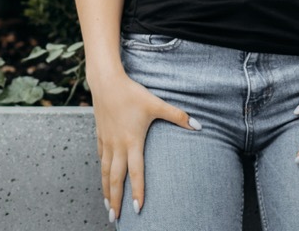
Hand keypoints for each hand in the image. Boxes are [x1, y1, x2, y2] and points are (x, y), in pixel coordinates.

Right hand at [92, 71, 201, 222]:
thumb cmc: (132, 93)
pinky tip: (104, 176)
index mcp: (132, 142)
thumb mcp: (156, 103)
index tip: (138, 209)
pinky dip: (102, 170)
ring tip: (107, 206)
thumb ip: (177, 116)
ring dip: (106, 190)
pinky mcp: (100, 135)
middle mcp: (117, 146)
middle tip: (115, 218)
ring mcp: (107, 141)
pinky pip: (101, 157)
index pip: (136, 173)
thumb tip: (198, 125)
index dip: (137, 192)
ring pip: (105, 171)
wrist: (106, 82)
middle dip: (115, 200)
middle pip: (115, 179)